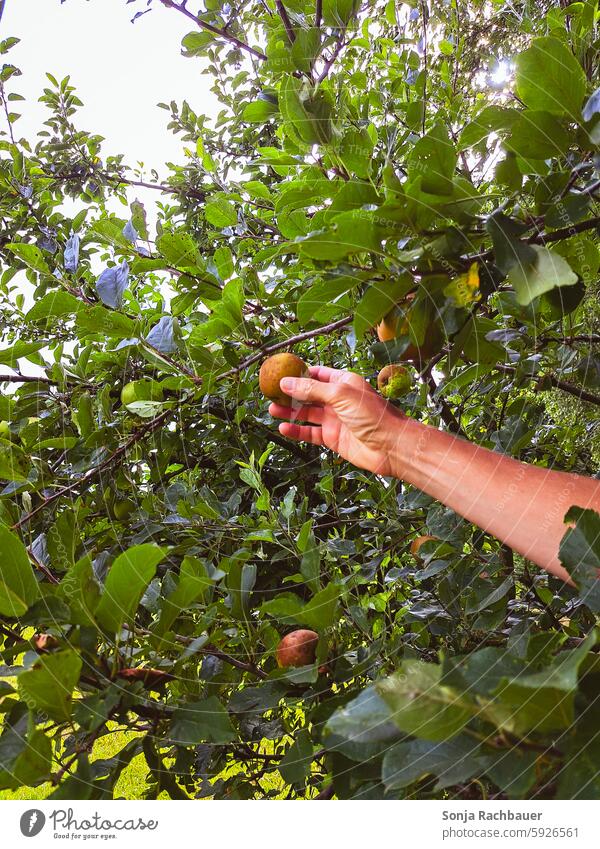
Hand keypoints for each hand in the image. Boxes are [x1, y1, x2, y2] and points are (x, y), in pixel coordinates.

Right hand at [268, 365, 405, 476]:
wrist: (390, 446)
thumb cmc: (372, 415)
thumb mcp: (339, 394)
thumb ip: (311, 389)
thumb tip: (286, 383)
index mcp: (343, 382)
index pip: (318, 374)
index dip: (300, 373)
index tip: (280, 373)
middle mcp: (338, 400)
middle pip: (309, 394)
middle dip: (291, 394)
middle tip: (271, 393)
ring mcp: (335, 419)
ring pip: (307, 414)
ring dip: (290, 412)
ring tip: (271, 410)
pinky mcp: (333, 438)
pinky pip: (310, 433)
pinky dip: (297, 430)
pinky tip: (284, 427)